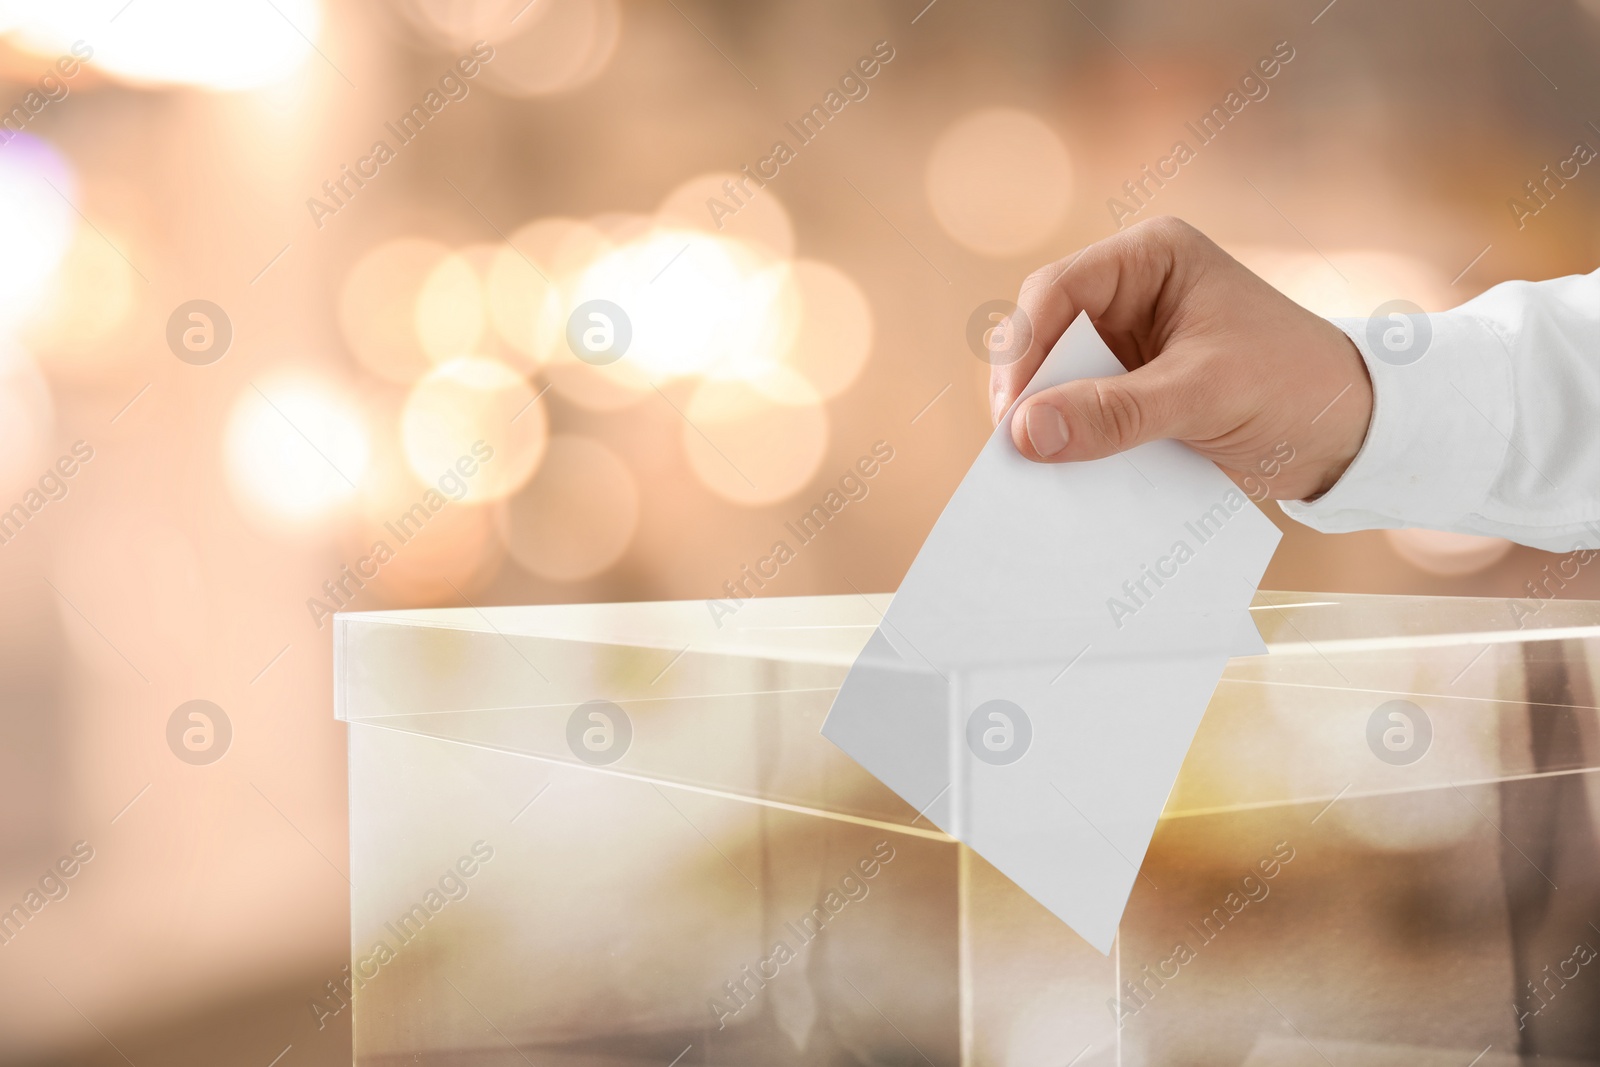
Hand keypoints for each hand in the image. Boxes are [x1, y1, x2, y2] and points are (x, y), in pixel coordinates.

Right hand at [989, 217, 1373, 501]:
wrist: (1352, 435)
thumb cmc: (1294, 386)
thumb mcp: (1204, 395)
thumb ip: (1115, 412)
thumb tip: (1026, 433)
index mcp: (1150, 259)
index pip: (1057, 291)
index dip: (1025, 349)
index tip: (1013, 412)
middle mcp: (1131, 292)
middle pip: (1044, 334)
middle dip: (1028, 390)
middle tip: (1015, 448)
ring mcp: (1128, 343)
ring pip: (1056, 378)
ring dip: (1045, 421)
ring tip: (1033, 468)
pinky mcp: (1132, 390)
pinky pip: (1081, 413)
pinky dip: (1070, 442)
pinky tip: (1063, 473)